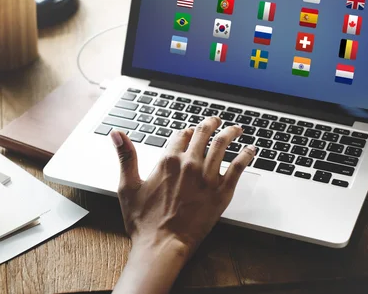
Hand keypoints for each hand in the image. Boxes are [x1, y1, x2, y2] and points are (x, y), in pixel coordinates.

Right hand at [111, 117, 255, 293]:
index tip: (189, 131)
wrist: (162, 245)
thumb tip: (116, 133)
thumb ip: (126, 156)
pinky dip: (246, 155)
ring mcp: (207, 178)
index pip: (180, 135)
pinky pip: (238, 167)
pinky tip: (251, 150)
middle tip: (216, 121)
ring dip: (230, 133)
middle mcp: (189, 164)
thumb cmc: (143, 221)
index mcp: (167, 161)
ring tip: (236, 129)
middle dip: (210, 124)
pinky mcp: (221, 192)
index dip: (185, 131)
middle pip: (203, 134)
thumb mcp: (128, 186)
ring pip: (222, 145)